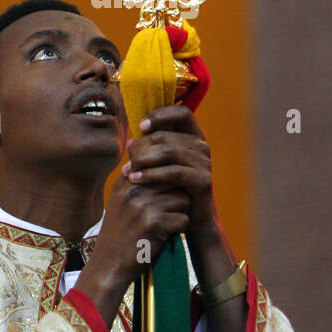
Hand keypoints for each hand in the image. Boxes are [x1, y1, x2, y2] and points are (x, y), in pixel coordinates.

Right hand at [74, 148, 189, 326]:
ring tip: (166, 225)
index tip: (165, 197)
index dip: (169, 183)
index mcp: (125, 182)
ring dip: (180, 214)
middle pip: (175, 182)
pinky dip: (179, 230)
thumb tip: (135, 144)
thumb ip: (132, 177)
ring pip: (183, 199)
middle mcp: (133, 189)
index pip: (160, 167)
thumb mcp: (119, 200)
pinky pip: (183, 219)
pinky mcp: (154, 223)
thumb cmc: (118, 234)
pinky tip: (165, 236)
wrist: (108, 266)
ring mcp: (143, 205)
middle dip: (177, 197)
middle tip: (169, 212)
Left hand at [123, 105, 216, 232]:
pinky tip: (136, 180)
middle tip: (126, 161)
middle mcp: (202, 146)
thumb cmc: (171, 190)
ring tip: (127, 172)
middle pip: (167, 135)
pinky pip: (174, 172)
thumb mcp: (159, 167)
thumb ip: (147, 153)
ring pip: (169, 152)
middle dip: (142, 147)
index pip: (182, 113)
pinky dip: (152, 175)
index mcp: (193, 137)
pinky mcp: (203, 180)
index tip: (141, 127)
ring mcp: (205, 163)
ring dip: (143, 161)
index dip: (161, 115)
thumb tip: (129, 142)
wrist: (190, 219)